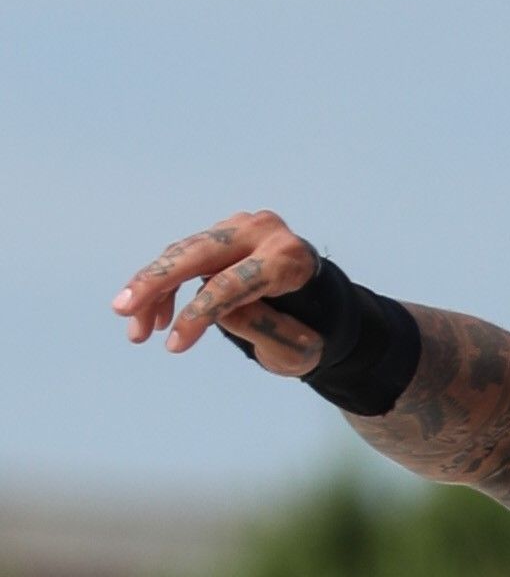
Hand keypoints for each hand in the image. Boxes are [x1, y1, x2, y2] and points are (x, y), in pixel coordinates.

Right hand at [112, 212, 322, 374]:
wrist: (320, 307)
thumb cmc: (311, 335)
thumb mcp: (297, 348)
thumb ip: (262, 328)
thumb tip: (212, 310)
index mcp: (288, 259)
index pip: (234, 283)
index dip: (200, 314)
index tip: (173, 345)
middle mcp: (261, 232)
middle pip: (198, 254)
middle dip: (156, 282)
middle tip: (123, 309)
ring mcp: (238, 228)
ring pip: (183, 254)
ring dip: (151, 289)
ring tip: (134, 331)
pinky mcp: (220, 235)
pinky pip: (183, 257)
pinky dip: (164, 286)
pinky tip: (151, 319)